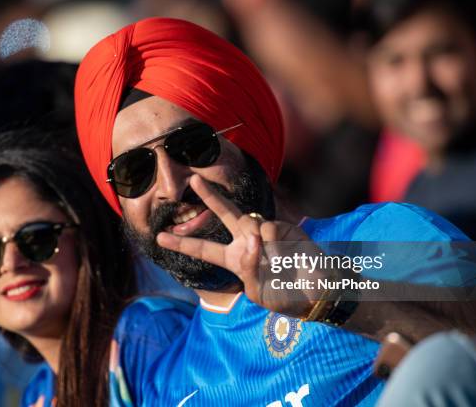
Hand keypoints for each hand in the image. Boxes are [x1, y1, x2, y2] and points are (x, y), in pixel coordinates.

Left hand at [157, 175, 318, 316]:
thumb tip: (253, 238)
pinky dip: (274, 245)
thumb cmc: (284, 296)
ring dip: (260, 247)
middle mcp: (249, 240)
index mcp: (235, 259)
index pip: (204, 249)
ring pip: (250, 224)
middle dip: (210, 196)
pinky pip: (270, 229)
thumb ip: (248, 267)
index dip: (183, 243)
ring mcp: (268, 232)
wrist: (316, 294)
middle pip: (226, 214)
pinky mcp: (287, 228)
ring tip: (276, 266)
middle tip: (195, 179)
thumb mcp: (256, 291)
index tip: (159, 238)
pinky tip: (286, 256)